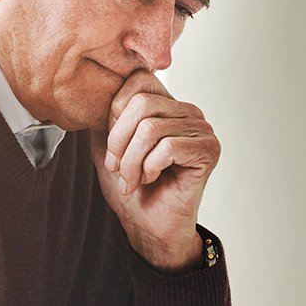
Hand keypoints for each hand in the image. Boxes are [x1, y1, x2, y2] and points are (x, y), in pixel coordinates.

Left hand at [92, 72, 220, 272]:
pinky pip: (168, 148)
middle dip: (119, 141)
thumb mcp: (107, 143)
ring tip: (132, 179)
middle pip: (142, 104)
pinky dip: (150, 168)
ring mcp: (202, 129)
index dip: (115, 113)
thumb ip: (106, 112)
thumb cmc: (130, 187)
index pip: (138, 79)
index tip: (112, 147)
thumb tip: (97, 87)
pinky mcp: (208, 151)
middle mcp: (188, 111)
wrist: (146, 226)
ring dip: (132, 161)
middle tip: (116, 167)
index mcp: (167, 104)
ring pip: (151, 129)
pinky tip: (151, 179)